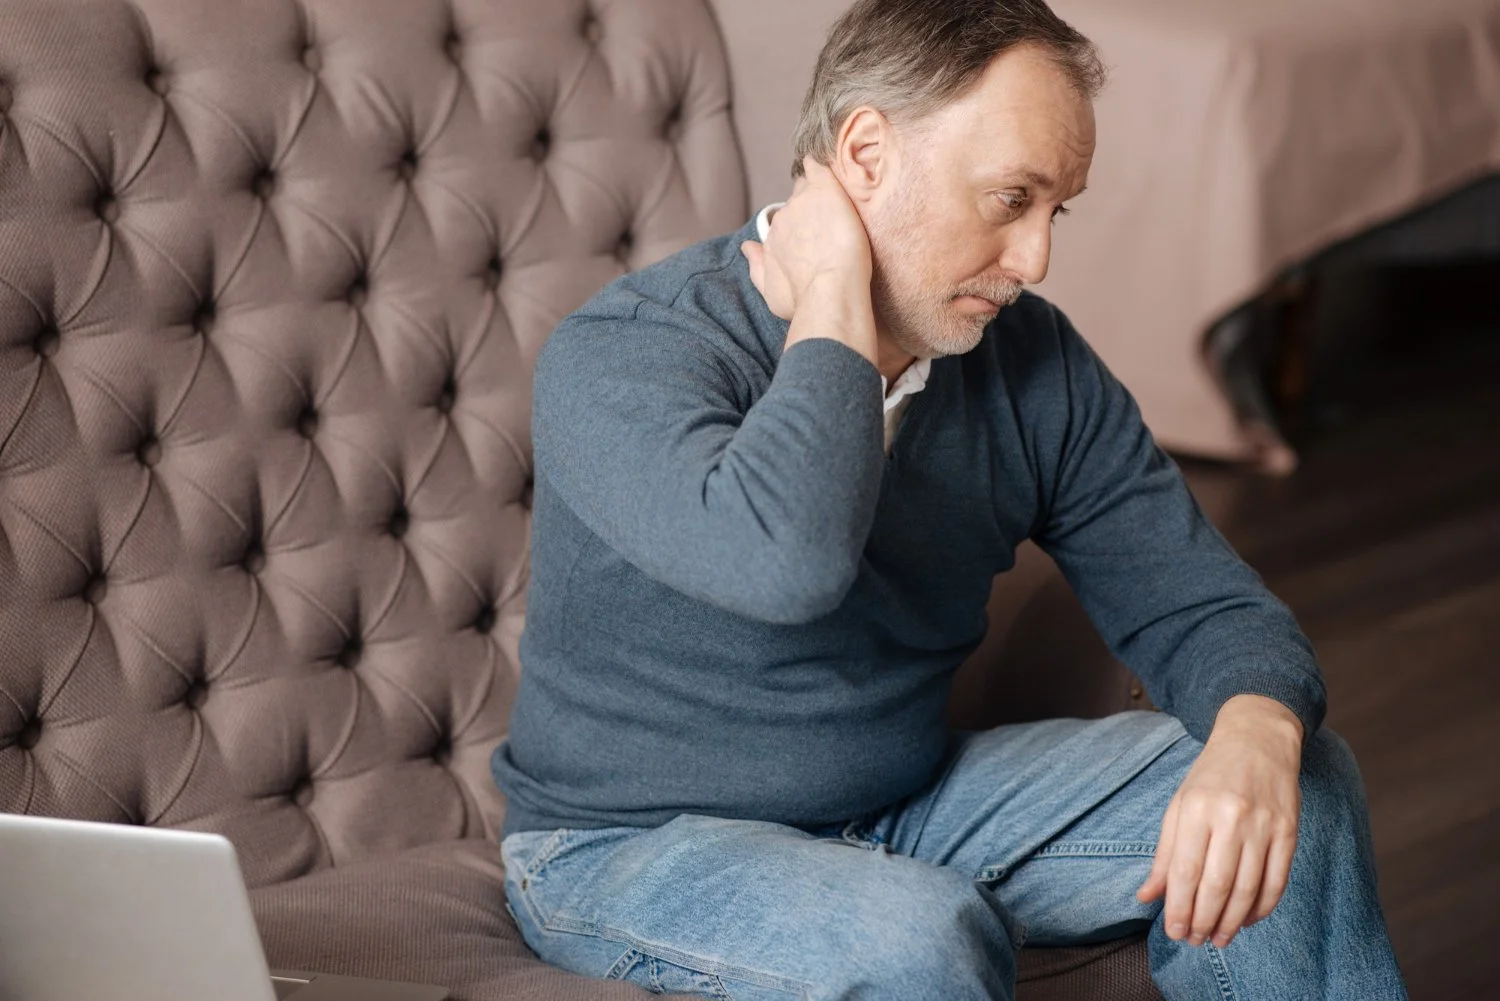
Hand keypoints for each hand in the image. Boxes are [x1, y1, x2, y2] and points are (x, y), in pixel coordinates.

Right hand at [741, 157, 876, 364]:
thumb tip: (747, 248)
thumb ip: (758, 269)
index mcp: (773, 240)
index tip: (812, 231)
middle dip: (809, 207)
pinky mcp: (825, 191)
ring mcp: (803, 202)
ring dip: (818, 189)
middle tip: (828, 217)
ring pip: (808, 186)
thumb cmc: (803, 301)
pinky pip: (818, 167)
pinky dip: (820, 165)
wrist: (830, 290)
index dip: (798, 225)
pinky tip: (827, 162)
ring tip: (835, 194)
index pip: (785, 222)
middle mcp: (783, 219)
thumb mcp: (771, 293)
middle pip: (796, 203)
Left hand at [1137, 694, 1302, 949]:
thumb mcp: (1179, 806)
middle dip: (1204, 920)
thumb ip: (1165, 854)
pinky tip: (1247, 920)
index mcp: (1196, 809)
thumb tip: (1146, 896)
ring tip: (1218, 938)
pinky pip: (1277, 881)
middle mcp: (1231, 817)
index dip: (1179, 908)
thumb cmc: (1210, 776)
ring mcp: (1264, 825)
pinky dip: (1262, 908)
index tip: (1174, 932)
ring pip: (1248, 888)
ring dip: (1231, 921)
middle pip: (1217, 884)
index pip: (1185, 871)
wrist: (1257, 740)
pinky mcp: (1289, 831)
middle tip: (1195, 941)